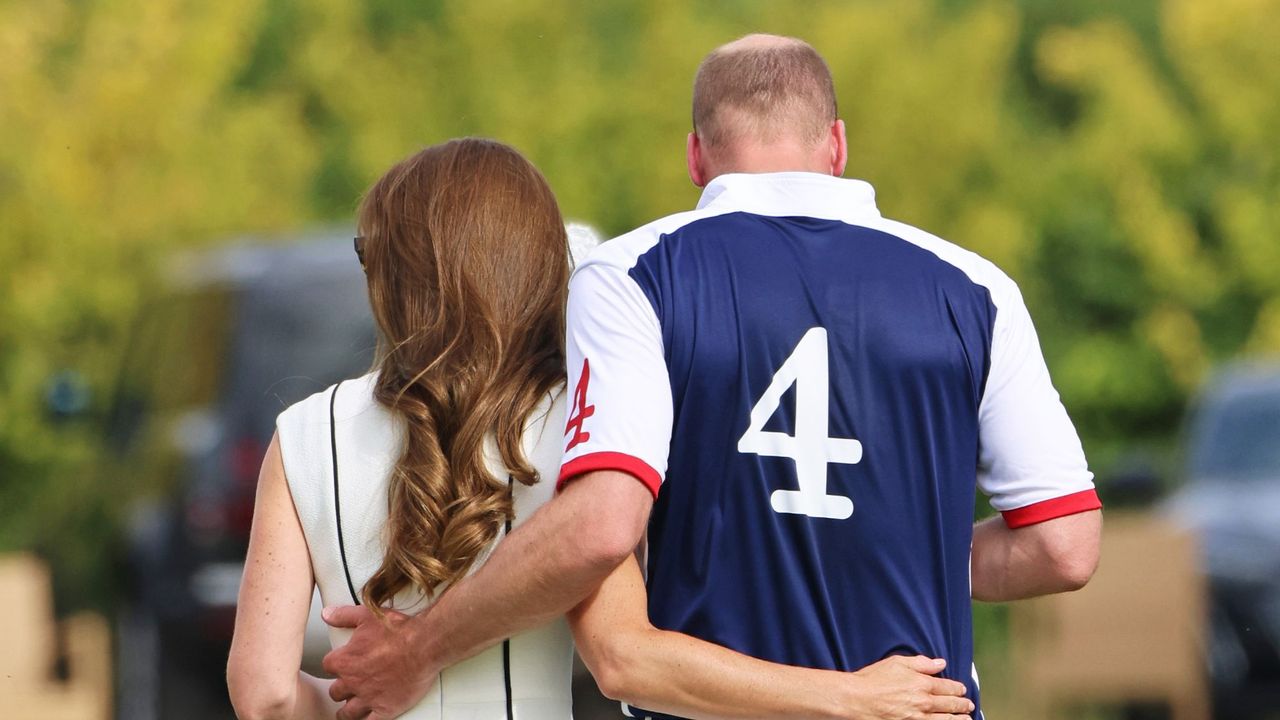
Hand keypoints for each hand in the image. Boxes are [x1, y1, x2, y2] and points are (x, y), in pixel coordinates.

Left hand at [321, 605, 437, 719]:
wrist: (424, 644)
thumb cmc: (400, 630)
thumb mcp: (368, 615)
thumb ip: (344, 616)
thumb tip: (327, 614)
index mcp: (346, 660)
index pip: (329, 666)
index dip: (336, 665)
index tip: (342, 664)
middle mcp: (353, 681)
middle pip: (336, 691)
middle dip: (342, 688)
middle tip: (350, 685)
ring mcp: (369, 697)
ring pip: (348, 712)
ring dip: (348, 710)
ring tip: (350, 709)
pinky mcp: (385, 709)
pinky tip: (367, 718)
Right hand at [841, 656, 972, 719]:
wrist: (857, 699)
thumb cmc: (873, 680)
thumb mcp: (897, 663)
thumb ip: (921, 663)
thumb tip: (940, 663)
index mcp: (922, 683)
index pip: (948, 687)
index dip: (957, 688)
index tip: (962, 690)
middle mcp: (924, 702)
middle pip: (950, 705)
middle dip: (962, 705)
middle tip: (968, 705)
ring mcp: (919, 718)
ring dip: (959, 719)